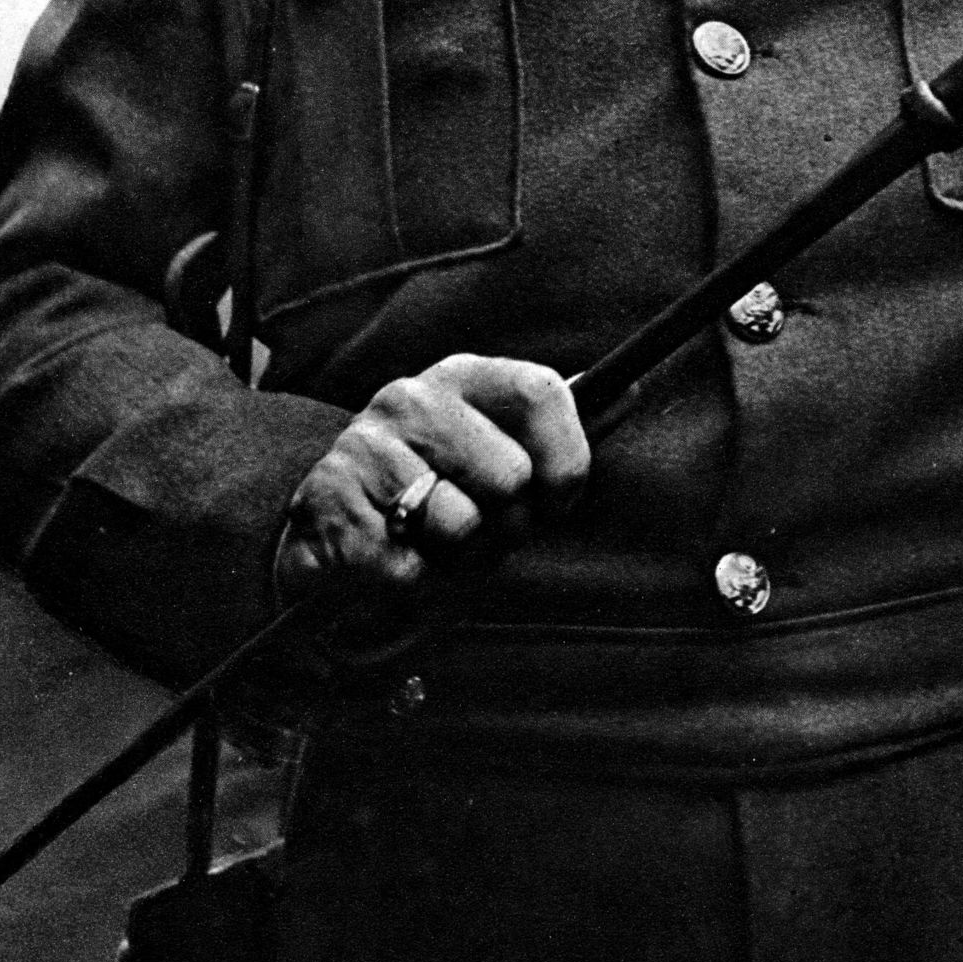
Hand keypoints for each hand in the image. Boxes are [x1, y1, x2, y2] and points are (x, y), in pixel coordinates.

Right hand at [275, 353, 589, 605]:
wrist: (336, 542)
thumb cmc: (441, 503)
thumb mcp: (500, 460)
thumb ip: (557, 433)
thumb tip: (633, 387)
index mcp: (463, 377)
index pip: (542, 391)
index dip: (567, 457)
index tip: (558, 500)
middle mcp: (411, 397)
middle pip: (511, 473)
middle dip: (507, 525)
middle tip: (476, 529)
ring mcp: (366, 445)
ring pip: (462, 525)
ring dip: (458, 559)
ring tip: (430, 545)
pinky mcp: (330, 502)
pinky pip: (412, 567)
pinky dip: (414, 584)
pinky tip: (392, 560)